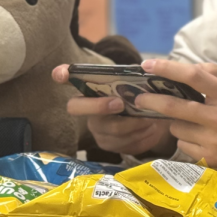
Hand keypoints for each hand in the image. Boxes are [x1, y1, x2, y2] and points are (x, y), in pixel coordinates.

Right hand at [53, 64, 174, 156]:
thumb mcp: (138, 84)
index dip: (62, 75)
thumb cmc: (141, 97)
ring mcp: (96, 129)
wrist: (154, 121)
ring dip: (134, 124)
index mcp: (93, 88)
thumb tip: (141, 71)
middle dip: (98, 106)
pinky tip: (151, 129)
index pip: (69, 79)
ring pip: (111, 130)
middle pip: (77, 108)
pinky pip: (124, 143)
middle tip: (120, 103)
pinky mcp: (108, 145)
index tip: (61, 73)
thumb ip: (134, 78)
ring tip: (150, 118)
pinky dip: (142, 136)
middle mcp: (87, 110)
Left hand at [135, 60, 216, 177]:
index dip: (168, 69)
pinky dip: (186, 139)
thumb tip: (189, 68)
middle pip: (175, 107)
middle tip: (139, 98)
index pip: (194, 77)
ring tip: (192, 121)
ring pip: (177, 128)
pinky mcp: (210, 159)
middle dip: (151, 101)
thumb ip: (215, 72)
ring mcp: (215, 141)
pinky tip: (201, 136)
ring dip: (177, 122)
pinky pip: (183, 145)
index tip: (147, 65)